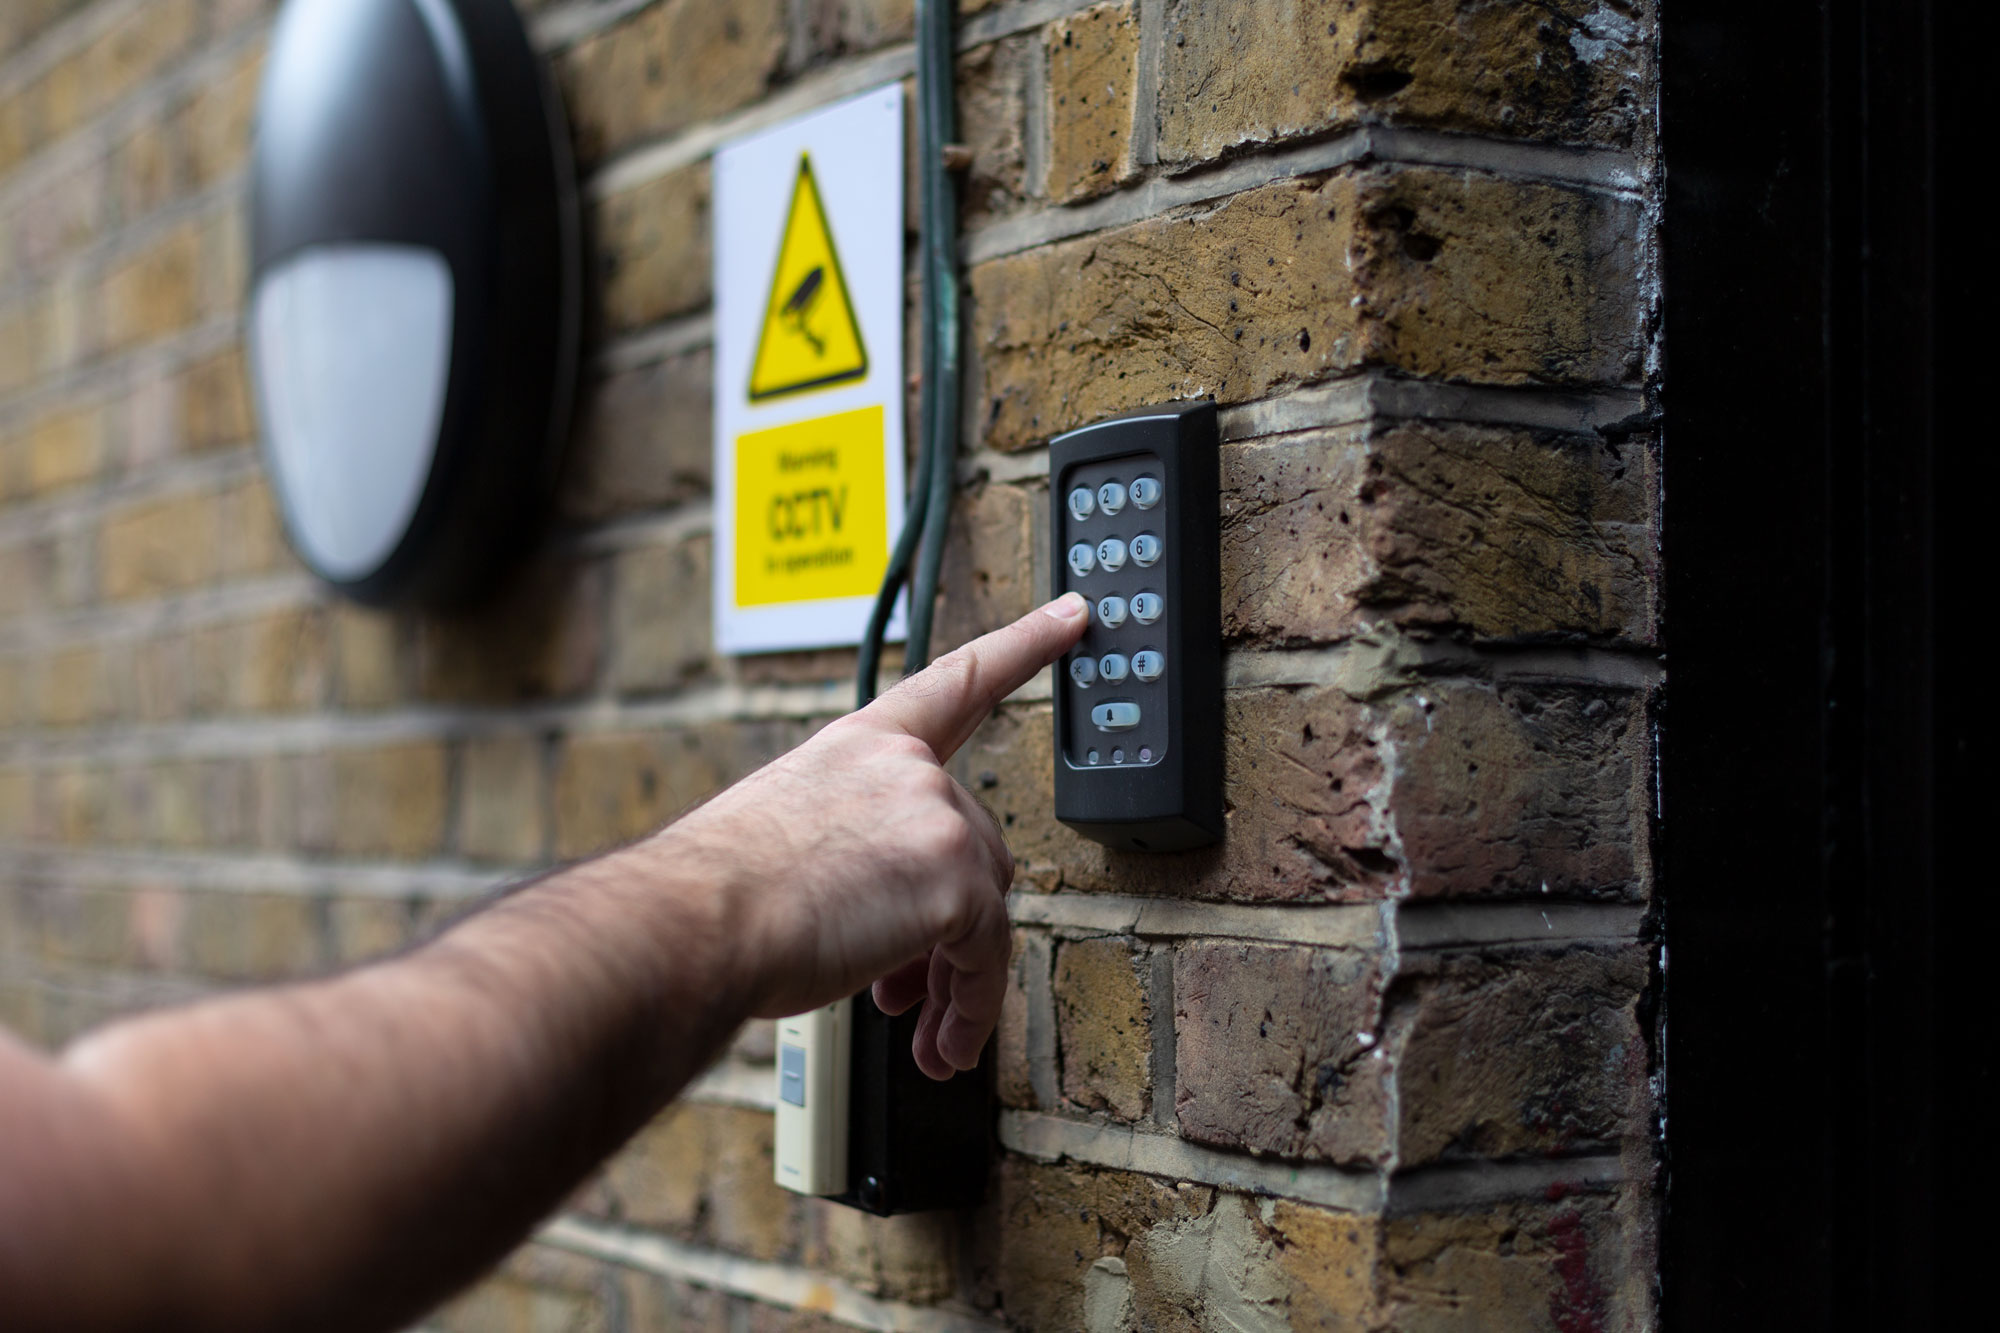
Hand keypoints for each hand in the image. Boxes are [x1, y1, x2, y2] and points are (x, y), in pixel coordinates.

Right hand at [652, 593, 1088, 1077]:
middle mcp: (907, 768)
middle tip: (900, 986)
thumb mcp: (785, 832)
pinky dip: (970, 1011)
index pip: (958, 680)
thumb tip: (885, 911)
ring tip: (918, 1026)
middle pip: (974, 846)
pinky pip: (988, 960)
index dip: (1024, 644)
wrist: (695, 922)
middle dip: (942, 922)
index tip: (1072, 616)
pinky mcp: (955, 882)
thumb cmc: (715, 891)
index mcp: (860, 744)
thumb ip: (853, 846)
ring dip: (953, 974)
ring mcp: (936, 818)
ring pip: (984, 907)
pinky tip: (941, 1047)